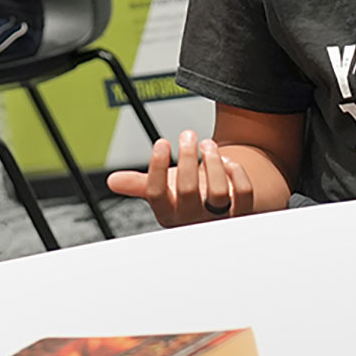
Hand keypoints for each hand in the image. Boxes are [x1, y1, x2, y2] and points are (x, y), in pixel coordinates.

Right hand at [106, 130, 251, 227]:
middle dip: (187, 158)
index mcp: (168, 214)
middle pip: (188, 191)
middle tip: (187, 134)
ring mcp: (218, 219)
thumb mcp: (162, 191)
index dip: (157, 167)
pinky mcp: (242, 212)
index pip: (157, 195)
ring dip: (212, 161)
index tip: (162, 142)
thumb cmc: (185, 196)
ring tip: (207, 143)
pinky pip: (244, 195)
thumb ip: (138, 185)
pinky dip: (237, 173)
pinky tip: (227, 159)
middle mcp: (192, 220)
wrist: (215, 208)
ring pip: (218, 193)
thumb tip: (112, 180)